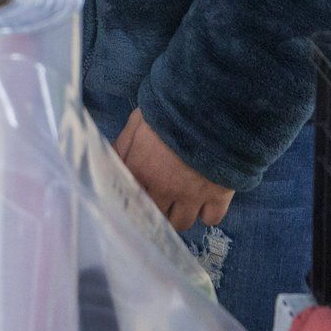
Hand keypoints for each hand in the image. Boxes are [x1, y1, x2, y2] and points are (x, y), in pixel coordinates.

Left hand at [115, 108, 234, 230]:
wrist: (212, 107)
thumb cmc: (172, 110)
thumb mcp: (139, 120)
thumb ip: (123, 145)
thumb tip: (112, 162)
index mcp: (141, 170)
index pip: (129, 199)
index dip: (133, 200)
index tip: (136, 198)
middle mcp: (164, 189)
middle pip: (154, 217)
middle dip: (155, 210)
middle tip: (159, 200)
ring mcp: (192, 195)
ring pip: (180, 223)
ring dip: (178, 215)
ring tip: (180, 202)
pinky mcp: (218, 195)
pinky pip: (211, 219)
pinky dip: (207, 213)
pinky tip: (205, 202)